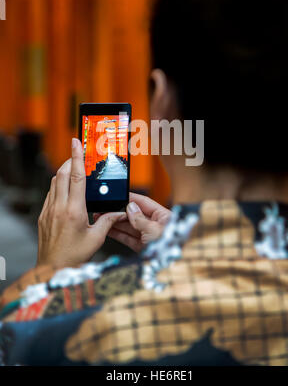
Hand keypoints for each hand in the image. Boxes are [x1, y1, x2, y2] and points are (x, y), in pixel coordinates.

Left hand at [37, 138, 125, 267]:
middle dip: (69, 161)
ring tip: (73, 172)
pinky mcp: (43, 216)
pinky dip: (58, 186)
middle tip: (78, 155)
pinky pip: (50, 194)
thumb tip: (119, 212)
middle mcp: (59, 207)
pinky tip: (66, 192)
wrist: (52, 268)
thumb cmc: (74, 256)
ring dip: (63, 173)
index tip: (76, 143)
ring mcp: (48, 211)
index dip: (76, 157)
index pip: (75, 177)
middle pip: (62, 174)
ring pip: (54, 183)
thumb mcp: (97, 238)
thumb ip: (108, 221)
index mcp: (74, 210)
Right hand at [104, 193, 170, 251]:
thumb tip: (130, 207)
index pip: (145, 203)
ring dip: (116, 223)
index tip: (120, 194)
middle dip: (120, 212)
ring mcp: (148, 237)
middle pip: (135, 215)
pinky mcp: (142, 247)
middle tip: (107, 208)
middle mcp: (155, 225)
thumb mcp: (153, 229)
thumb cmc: (170, 247)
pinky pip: (128, 238)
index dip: (132, 198)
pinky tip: (109, 230)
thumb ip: (139, 218)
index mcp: (163, 216)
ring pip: (129, 227)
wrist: (171, 267)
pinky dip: (118, 234)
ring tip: (104, 218)